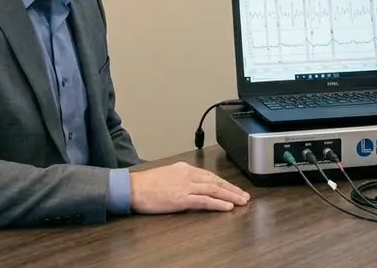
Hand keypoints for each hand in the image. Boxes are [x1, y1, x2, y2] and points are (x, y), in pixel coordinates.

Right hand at [129, 161, 249, 212]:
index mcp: (184, 168)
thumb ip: (181, 178)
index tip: (232, 188)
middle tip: (244, 195)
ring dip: (230, 196)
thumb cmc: (145, 184)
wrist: (132, 188)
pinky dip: (218, 203)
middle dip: (232, 189)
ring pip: (214, 190)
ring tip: (241, 202)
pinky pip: (204, 201)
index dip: (224, 182)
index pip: (209, 175)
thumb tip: (191, 186)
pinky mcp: (182, 199)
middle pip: (216, 181)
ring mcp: (186, 187)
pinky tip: (227, 207)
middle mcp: (188, 175)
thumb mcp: (167, 174)